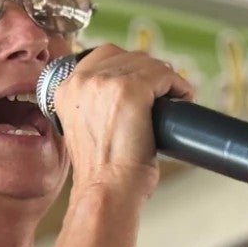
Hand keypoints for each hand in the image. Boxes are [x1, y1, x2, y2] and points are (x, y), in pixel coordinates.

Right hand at [51, 44, 194, 196]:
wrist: (106, 190)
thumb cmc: (101, 171)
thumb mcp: (85, 127)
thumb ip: (95, 103)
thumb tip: (125, 91)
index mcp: (65, 89)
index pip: (102, 55)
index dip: (127, 68)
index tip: (142, 85)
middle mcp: (82, 80)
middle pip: (128, 56)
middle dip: (149, 73)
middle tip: (161, 95)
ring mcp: (106, 82)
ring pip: (149, 64)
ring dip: (165, 79)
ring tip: (173, 99)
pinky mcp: (132, 89)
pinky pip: (165, 75)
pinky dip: (178, 86)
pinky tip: (182, 99)